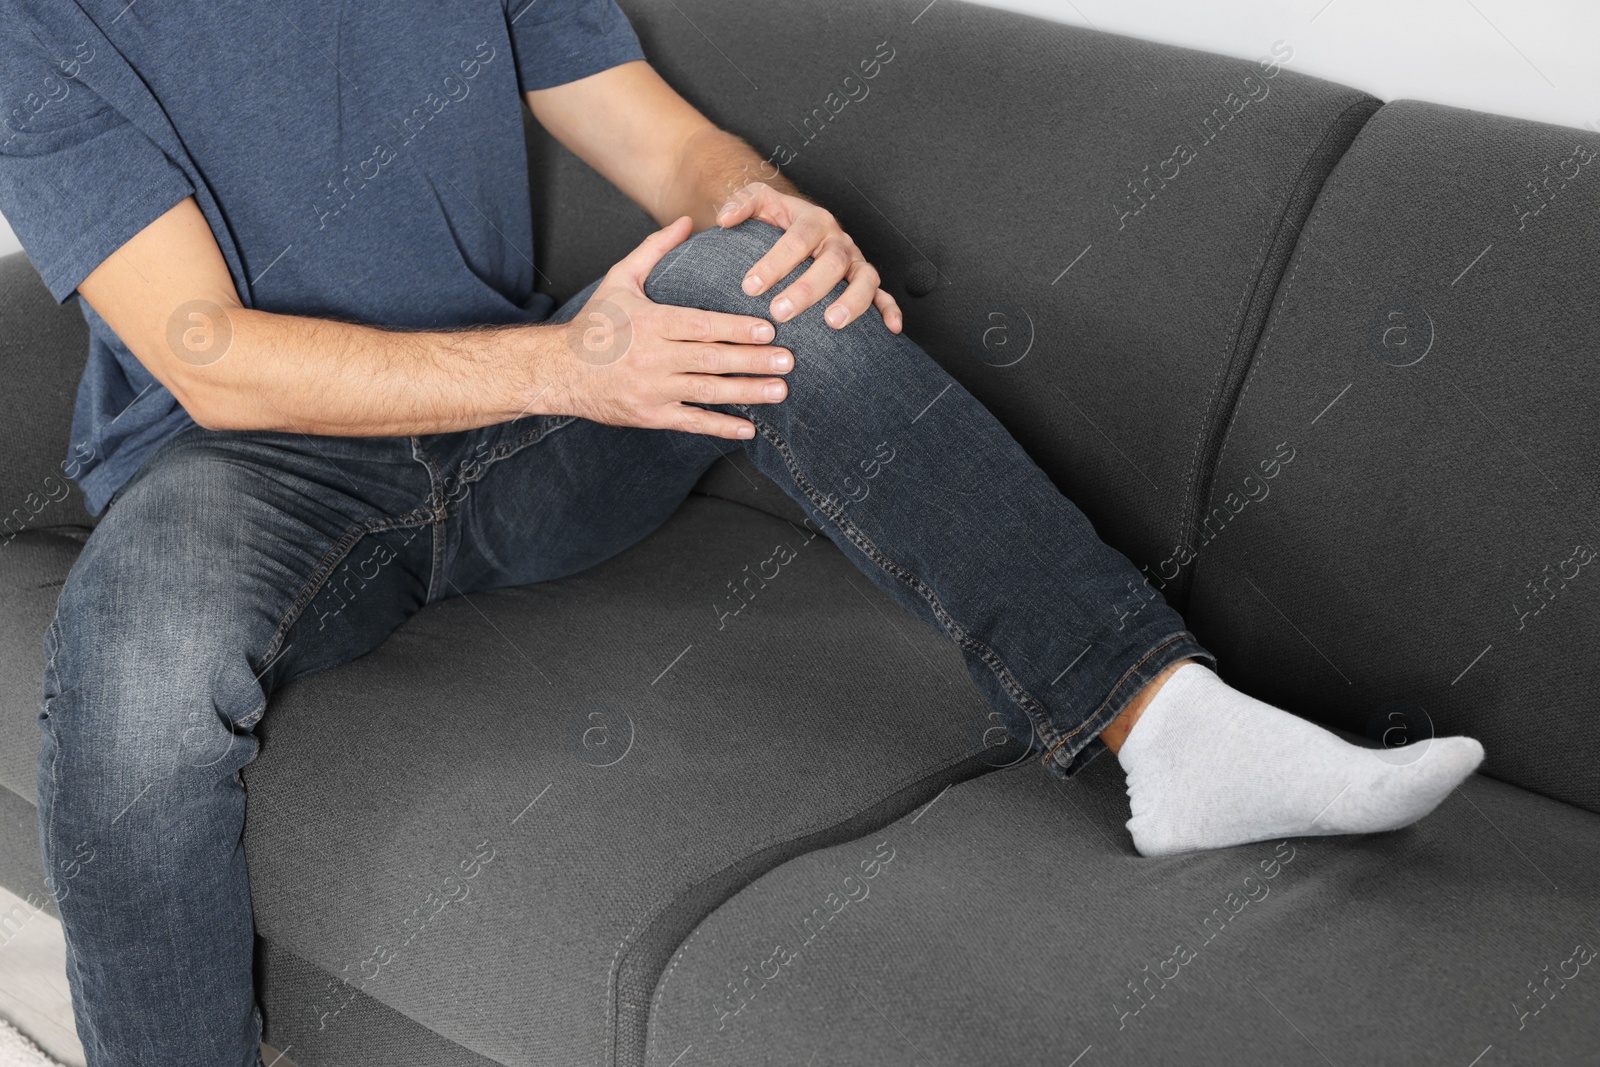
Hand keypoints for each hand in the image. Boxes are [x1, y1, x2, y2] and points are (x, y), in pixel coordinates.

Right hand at [550, 216, 793, 440]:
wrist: (558, 370)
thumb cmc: (595, 323)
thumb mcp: (620, 279)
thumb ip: (655, 249)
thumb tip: (686, 220)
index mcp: (650, 322)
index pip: (701, 326)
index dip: (737, 329)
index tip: (768, 329)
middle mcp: (653, 357)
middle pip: (711, 359)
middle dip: (753, 361)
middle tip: (788, 360)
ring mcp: (652, 389)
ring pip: (707, 392)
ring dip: (747, 393)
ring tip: (780, 391)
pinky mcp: (650, 415)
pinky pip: (691, 422)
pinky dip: (720, 427)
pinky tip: (748, 429)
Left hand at [715, 182, 903, 333]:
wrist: (799, 223)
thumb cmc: (778, 218)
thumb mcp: (759, 201)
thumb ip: (741, 204)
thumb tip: (725, 219)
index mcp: (814, 220)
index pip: (797, 239)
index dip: (775, 263)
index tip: (750, 286)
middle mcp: (839, 240)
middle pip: (831, 262)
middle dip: (806, 289)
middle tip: (780, 311)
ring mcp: (856, 262)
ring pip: (864, 279)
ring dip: (852, 301)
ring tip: (831, 323)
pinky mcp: (866, 281)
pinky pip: (884, 295)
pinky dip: (890, 310)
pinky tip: (890, 329)